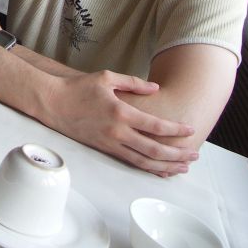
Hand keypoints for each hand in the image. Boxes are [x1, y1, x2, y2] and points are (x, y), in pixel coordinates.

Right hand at [42, 70, 197, 175]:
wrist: (53, 103)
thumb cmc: (78, 88)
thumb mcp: (107, 77)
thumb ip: (133, 83)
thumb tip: (156, 88)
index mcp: (121, 112)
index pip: (155, 125)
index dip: (175, 130)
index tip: (190, 130)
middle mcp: (117, 131)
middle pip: (153, 149)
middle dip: (177, 154)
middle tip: (194, 156)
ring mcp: (109, 143)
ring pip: (142, 160)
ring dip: (165, 166)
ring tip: (181, 168)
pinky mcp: (103, 149)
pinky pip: (129, 162)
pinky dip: (146, 167)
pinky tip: (158, 169)